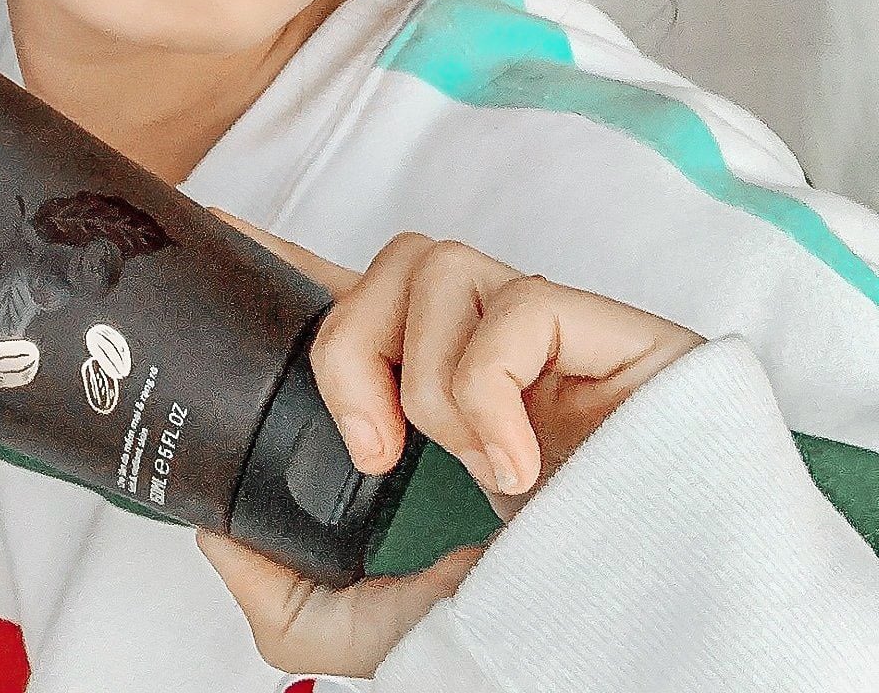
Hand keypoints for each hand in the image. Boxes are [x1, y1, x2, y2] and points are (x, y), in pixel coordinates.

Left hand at [196, 218, 704, 680]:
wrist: (666, 656)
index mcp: (440, 399)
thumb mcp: (392, 634)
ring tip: (468, 463)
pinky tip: (521, 469)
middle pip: (385, 262)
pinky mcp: (615, 335)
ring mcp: (556, 338)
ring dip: (426, 374)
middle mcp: (493, 351)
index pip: (351, 291)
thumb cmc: (549, 634)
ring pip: (438, 263)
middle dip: (346, 345)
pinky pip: (517, 305)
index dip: (280, 252)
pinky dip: (491, 393)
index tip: (212, 228)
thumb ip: (294, 597)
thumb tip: (217, 531)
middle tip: (370, 447)